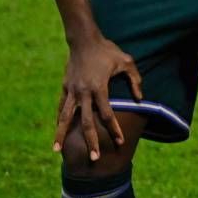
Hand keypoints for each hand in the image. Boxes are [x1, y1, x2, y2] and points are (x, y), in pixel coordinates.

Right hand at [54, 35, 141, 160]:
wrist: (84, 40)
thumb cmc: (108, 51)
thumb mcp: (127, 62)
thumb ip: (135, 80)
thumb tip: (141, 98)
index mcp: (99, 88)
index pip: (107, 114)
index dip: (114, 129)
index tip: (120, 141)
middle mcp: (83, 93)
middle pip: (86, 122)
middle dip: (91, 141)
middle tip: (94, 158)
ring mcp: (71, 91)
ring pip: (65, 118)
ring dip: (61, 134)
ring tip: (57, 150)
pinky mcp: (65, 87)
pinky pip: (61, 107)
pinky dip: (60, 119)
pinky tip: (58, 131)